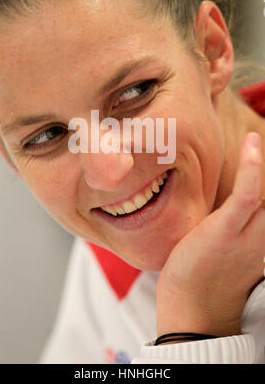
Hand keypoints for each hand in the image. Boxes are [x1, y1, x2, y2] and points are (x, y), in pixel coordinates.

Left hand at [157, 132, 264, 337]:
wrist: (189, 310)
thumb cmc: (204, 276)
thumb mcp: (229, 246)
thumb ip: (238, 223)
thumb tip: (239, 203)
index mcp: (264, 239)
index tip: (264, 152)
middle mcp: (263, 236)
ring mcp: (247, 233)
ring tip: (263, 136)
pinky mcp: (225, 230)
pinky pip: (246, 194)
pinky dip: (252, 167)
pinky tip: (254, 142)